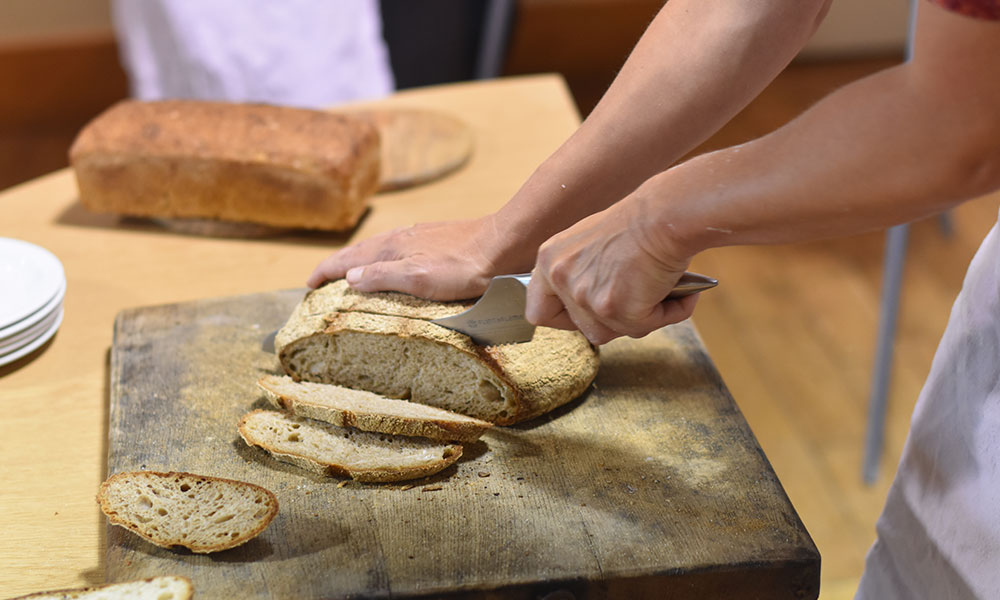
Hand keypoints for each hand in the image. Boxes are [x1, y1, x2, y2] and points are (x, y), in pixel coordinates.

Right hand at [307, 215, 525, 300]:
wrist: (503, 246)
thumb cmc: (463, 265)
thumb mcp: (419, 277)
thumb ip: (383, 276)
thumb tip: (349, 278)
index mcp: (392, 247)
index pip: (348, 259)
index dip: (326, 271)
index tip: (308, 285)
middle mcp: (401, 238)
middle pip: (359, 252)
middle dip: (337, 265)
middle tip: (320, 280)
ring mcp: (420, 237)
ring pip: (379, 249)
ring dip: (359, 262)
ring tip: (350, 274)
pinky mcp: (437, 241)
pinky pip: (398, 251)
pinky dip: (383, 260)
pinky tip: (393, 267)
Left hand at [524, 193, 697, 344]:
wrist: (666, 213)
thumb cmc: (639, 223)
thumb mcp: (591, 244)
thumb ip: (582, 275)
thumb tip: (596, 311)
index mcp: (549, 260)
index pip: (538, 310)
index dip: (563, 318)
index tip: (584, 316)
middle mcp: (560, 278)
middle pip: (581, 327)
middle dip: (611, 321)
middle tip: (635, 302)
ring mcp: (586, 295)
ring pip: (611, 331)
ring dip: (638, 319)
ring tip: (661, 294)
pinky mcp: (615, 308)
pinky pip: (643, 327)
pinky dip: (666, 315)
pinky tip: (680, 294)